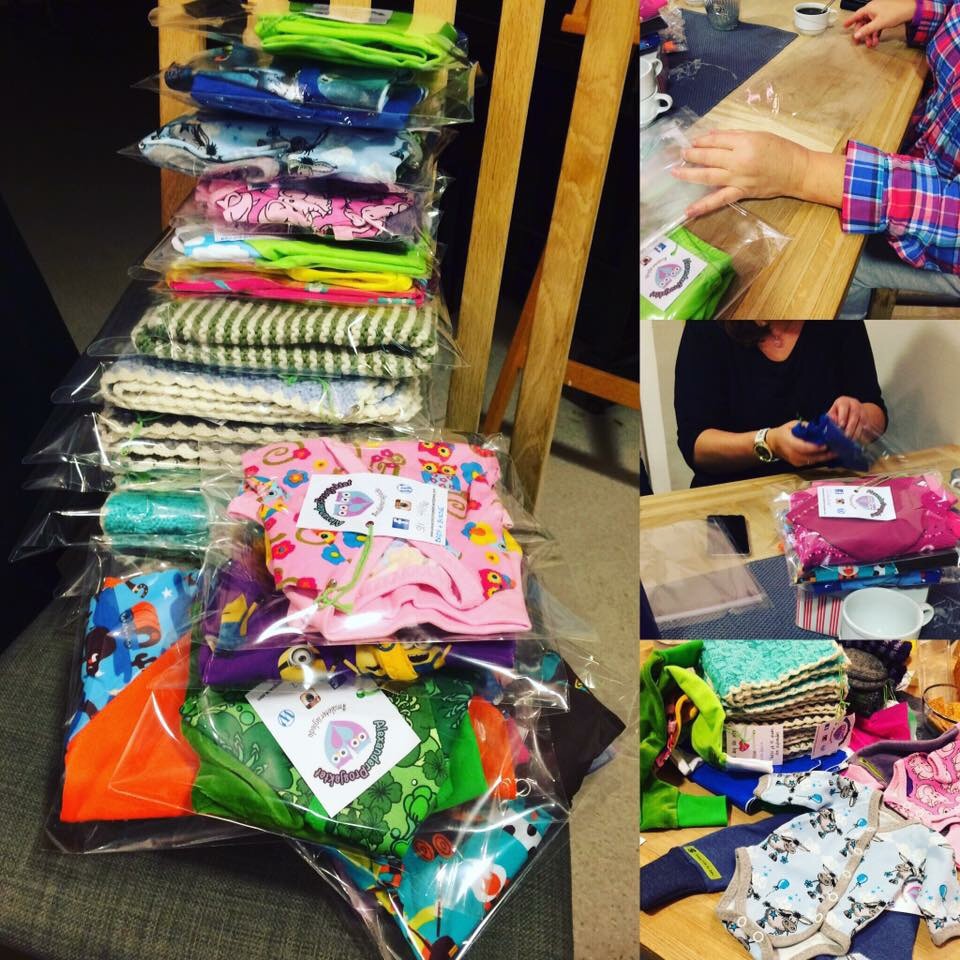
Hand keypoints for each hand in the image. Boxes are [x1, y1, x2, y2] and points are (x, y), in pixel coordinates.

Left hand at [671, 131, 810, 217]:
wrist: (796, 171)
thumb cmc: (780, 149)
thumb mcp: (758, 134)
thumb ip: (734, 136)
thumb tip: (711, 136)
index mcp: (744, 142)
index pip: (716, 140)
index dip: (702, 141)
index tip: (692, 141)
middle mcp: (739, 160)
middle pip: (709, 157)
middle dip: (692, 155)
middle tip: (680, 154)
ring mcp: (738, 178)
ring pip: (708, 176)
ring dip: (690, 174)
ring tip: (675, 172)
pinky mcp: (740, 193)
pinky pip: (718, 200)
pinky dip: (703, 206)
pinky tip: (688, 211)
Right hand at [768, 421, 835, 467]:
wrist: (773, 443)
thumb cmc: (783, 432)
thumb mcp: (792, 424)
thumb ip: (805, 426)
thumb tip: (818, 428)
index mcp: (789, 442)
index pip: (804, 447)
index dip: (816, 447)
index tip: (826, 445)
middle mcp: (792, 454)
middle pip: (810, 457)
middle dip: (825, 454)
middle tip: (837, 450)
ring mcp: (795, 461)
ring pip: (812, 461)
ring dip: (824, 458)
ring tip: (835, 453)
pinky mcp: (798, 464)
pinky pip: (811, 462)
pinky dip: (820, 459)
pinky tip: (828, 455)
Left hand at [828, 396, 867, 440]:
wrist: (850, 411)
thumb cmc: (837, 413)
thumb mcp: (832, 413)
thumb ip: (831, 417)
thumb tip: (831, 423)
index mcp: (843, 401)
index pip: (844, 407)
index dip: (842, 417)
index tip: (840, 426)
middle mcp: (854, 404)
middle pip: (854, 414)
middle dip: (850, 426)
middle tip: (846, 436)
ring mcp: (862, 411)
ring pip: (861, 421)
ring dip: (856, 431)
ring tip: (850, 440)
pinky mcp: (867, 418)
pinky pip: (865, 426)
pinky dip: (861, 433)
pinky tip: (856, 439)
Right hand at [843, 0, 915, 46]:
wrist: (910, 10)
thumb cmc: (896, 12)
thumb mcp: (878, 23)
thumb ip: (866, 30)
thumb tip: (856, 36)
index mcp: (870, 8)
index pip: (856, 15)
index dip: (850, 21)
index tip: (844, 26)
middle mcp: (873, 9)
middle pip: (863, 23)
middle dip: (862, 34)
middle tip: (860, 43)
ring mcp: (879, 12)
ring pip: (870, 26)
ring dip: (870, 36)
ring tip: (871, 44)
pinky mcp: (884, 16)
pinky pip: (876, 25)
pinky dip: (876, 33)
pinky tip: (877, 40)